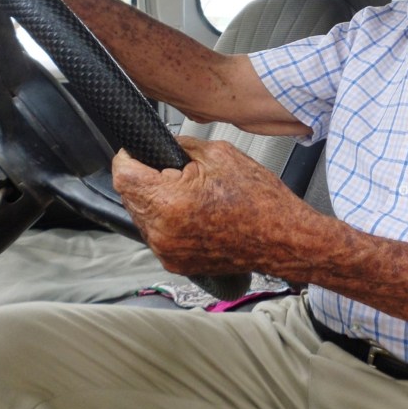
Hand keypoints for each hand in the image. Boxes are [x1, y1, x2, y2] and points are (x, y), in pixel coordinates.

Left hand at [111, 136, 297, 275]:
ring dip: (155, 202)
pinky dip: (168, 222)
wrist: (284, 239)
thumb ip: (182, 146)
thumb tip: (163, 145)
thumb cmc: (261, 201)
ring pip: (142, 217)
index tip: (136, 152)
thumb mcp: (220, 155)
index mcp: (170, 202)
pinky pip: (158, 235)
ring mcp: (168, 251)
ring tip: (189, 194)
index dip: (129, 157)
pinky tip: (194, 213)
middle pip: (130, 197)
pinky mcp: (176, 263)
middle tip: (173, 172)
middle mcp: (163, 232)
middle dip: (145, 179)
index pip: (123, 175)